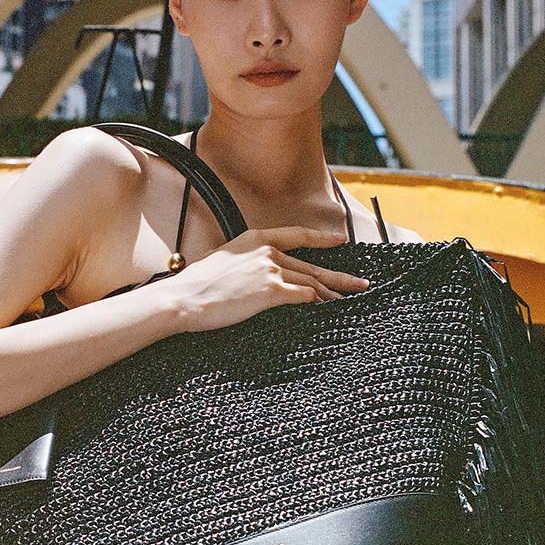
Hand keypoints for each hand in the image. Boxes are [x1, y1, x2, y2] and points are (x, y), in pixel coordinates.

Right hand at [167, 226, 369, 332]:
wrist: (184, 299)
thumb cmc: (196, 285)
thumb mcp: (220, 260)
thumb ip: (241, 261)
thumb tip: (249, 272)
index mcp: (255, 239)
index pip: (296, 235)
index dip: (321, 238)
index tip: (339, 241)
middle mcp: (266, 250)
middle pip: (310, 265)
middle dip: (338, 277)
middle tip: (359, 283)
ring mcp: (270, 270)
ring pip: (311, 282)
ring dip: (332, 294)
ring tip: (349, 301)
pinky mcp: (271, 291)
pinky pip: (304, 297)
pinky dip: (318, 303)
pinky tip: (328, 309)